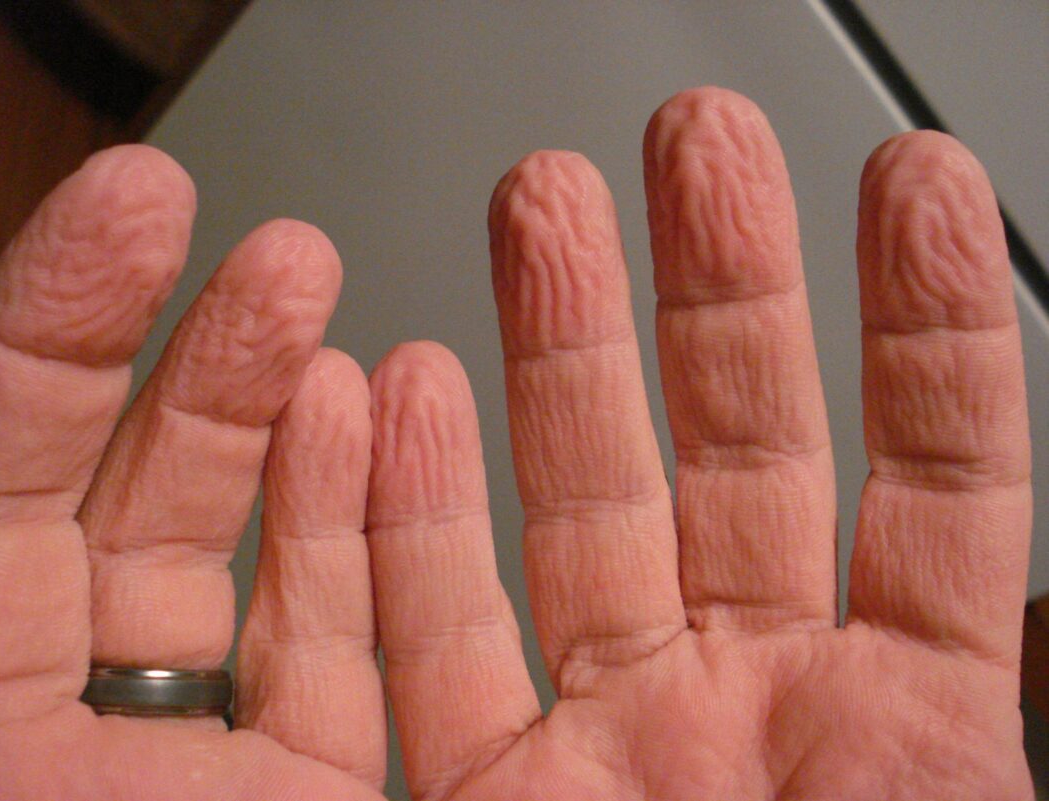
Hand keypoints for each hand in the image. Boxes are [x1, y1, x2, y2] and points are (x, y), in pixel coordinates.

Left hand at [0, 147, 386, 797]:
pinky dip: (359, 531)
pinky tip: (371, 419)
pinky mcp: (302, 788)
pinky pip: (332, 650)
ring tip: (322, 305)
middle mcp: (70, 714)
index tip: (135, 206)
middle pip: (135, 491)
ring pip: (244, 555)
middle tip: (270, 248)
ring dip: (289, 417)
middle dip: (205, 351)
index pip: (0, 463)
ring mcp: (192, 754)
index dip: (61, 323)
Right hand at [365, 88, 1033, 798]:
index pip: (929, 482)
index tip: (910, 186)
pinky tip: (396, 403)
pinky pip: (432, 641)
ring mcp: (612, 748)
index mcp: (896, 727)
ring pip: (578, 508)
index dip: (921, 327)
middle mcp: (743, 712)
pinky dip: (403, 522)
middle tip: (696, 146)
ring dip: (555, 347)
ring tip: (543, 209)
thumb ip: (982, 725)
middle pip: (734, 450)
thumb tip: (1047, 600)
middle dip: (716, 280)